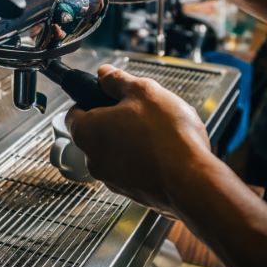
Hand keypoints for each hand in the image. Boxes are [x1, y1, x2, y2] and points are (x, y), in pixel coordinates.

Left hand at [66, 65, 212, 216]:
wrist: (191, 181)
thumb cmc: (166, 137)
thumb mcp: (144, 92)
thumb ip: (118, 81)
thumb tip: (104, 74)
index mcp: (87, 131)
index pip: (75, 111)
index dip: (91, 99)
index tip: (107, 94)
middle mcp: (93, 159)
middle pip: (97, 132)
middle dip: (116, 119)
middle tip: (140, 110)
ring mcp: (111, 179)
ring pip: (116, 152)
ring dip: (131, 140)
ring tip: (158, 132)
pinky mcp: (131, 192)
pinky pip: (131, 169)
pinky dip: (143, 160)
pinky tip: (165, 152)